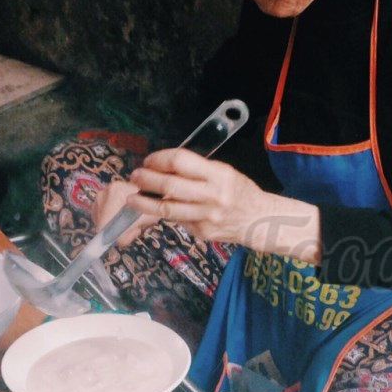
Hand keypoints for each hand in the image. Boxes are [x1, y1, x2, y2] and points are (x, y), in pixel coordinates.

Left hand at [121, 148, 321, 260]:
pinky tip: (156, 209)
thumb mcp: (224, 172)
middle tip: (135, 176)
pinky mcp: (202, 232)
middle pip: (170, 186)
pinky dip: (165, 213)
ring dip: (144, 202)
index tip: (149, 160)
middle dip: (147, 180)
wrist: (259, 220)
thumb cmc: (240, 191)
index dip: (159, 159)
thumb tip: (163, 168)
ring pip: (168, 209)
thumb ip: (196, 170)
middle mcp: (213, 196)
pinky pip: (178, 220)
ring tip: (132, 198)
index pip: (181, 162)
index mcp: (219, 175)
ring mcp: (207, 216)